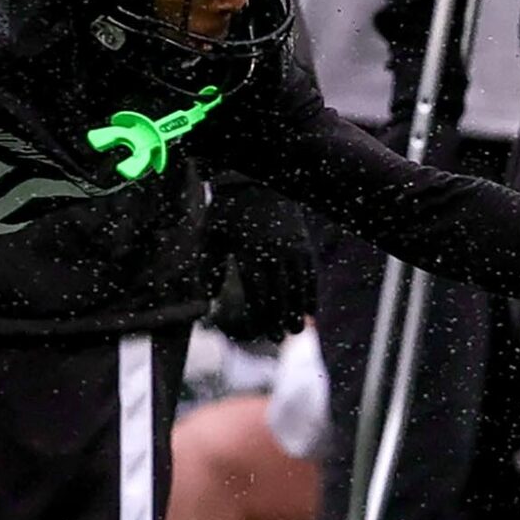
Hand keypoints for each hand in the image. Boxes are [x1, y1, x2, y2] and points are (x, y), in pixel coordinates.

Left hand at [204, 187, 316, 343]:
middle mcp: (273, 251)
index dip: (260, 315)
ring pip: (298, 286)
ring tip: (297, 330)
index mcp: (248, 252)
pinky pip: (310, 273)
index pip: (257, 292)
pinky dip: (311, 292)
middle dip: (280, 318)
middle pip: (279, 293)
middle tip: (280, 338)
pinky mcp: (303, 243)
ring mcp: (292, 247)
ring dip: (298, 310)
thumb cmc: (228, 212)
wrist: (256, 181)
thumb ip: (208, 268)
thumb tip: (208, 299)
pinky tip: (311, 309)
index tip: (261, 333)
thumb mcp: (212, 236)